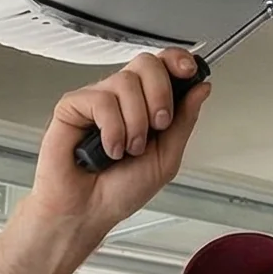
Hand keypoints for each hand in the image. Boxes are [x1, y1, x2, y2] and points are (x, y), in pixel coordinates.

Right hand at [23, 49, 211, 235]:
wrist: (88, 213)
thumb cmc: (120, 191)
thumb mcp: (167, 158)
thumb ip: (184, 121)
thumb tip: (200, 88)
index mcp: (144, 104)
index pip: (162, 65)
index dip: (177, 60)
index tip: (188, 71)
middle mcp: (121, 98)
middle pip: (146, 63)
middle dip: (160, 94)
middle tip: (158, 125)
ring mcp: (96, 100)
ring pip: (125, 81)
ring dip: (135, 122)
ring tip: (128, 149)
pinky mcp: (71, 107)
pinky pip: (100, 99)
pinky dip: (112, 129)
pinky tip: (108, 149)